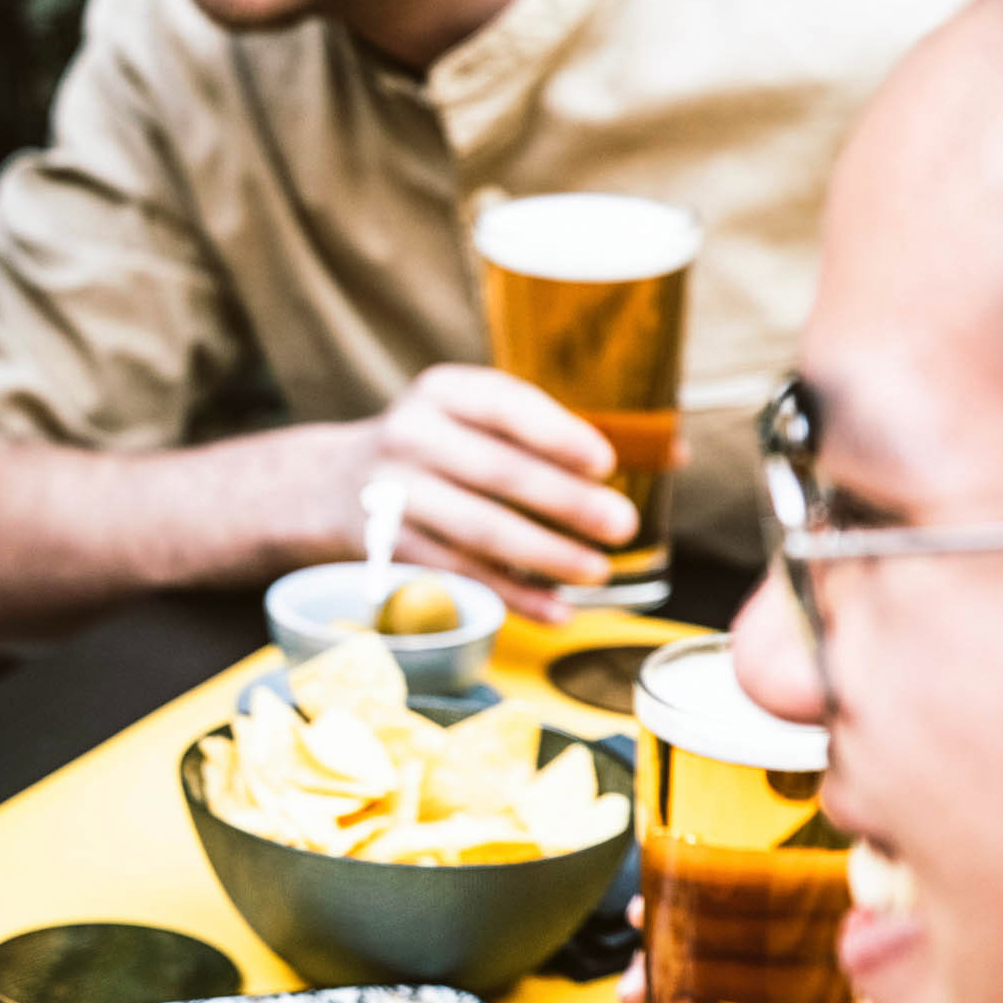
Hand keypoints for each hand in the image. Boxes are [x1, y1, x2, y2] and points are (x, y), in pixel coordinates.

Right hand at [361, 365, 643, 620]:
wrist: (330, 483)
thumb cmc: (439, 447)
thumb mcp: (475, 417)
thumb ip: (554, 431)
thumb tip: (671, 454)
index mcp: (442, 391)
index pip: (502, 405)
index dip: (556, 434)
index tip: (606, 462)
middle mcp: (409, 435)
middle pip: (494, 471)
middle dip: (564, 502)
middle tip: (621, 526)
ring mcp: (391, 493)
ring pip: (476, 528)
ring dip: (543, 554)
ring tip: (597, 571)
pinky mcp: (387, 547)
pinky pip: (459, 574)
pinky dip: (511, 595)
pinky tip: (555, 610)